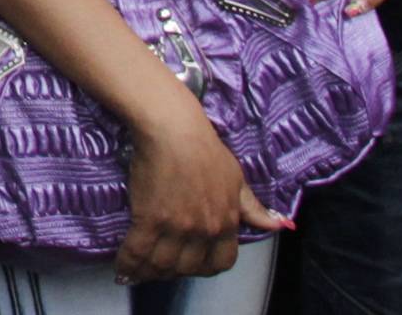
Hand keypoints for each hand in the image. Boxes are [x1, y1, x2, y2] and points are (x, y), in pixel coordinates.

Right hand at [117, 97, 280, 283]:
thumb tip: (279, 225)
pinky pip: (138, 251)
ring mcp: (177, 226)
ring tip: (138, 270)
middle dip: (174, 272)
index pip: (221, 262)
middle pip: (189, 268)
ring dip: (149, 272)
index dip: (205, 267)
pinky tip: (122, 267)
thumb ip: (253, 207)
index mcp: (226, 221)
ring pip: (163, 265)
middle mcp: (204, 230)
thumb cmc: (204, 147)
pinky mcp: (149, 218)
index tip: (191, 263)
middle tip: (160, 266)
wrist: (174, 129)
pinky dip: (128, 263)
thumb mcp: (236, 177)